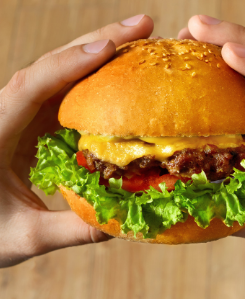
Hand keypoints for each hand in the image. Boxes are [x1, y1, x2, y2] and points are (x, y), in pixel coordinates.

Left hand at [0, 15, 153, 267]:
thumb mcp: (25, 238)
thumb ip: (72, 230)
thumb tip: (123, 222)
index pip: (31, 86)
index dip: (70, 64)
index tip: (111, 47)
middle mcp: (7, 115)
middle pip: (52, 67)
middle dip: (98, 42)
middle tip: (143, 27)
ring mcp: (21, 117)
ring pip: (61, 76)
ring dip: (100, 57)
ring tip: (140, 45)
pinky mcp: (33, 125)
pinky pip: (66, 98)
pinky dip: (95, 84)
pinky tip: (122, 81)